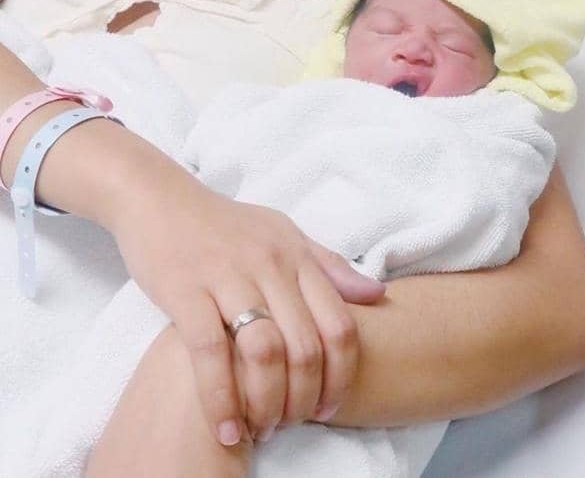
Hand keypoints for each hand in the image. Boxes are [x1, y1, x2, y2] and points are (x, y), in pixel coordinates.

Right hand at [110, 182, 384, 445]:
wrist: (161, 200)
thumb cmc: (226, 224)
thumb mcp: (284, 234)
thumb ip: (328, 266)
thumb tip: (377, 294)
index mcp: (296, 255)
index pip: (339, 324)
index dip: (342, 375)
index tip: (330, 406)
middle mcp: (269, 265)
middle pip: (306, 346)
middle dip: (305, 400)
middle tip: (293, 424)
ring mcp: (227, 276)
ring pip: (265, 352)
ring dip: (268, 404)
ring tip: (262, 430)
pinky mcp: (185, 289)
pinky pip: (210, 352)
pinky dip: (220, 398)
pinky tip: (226, 428)